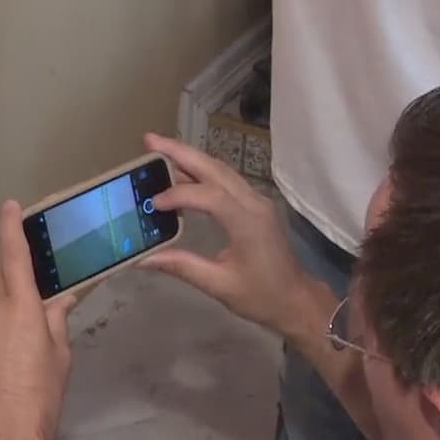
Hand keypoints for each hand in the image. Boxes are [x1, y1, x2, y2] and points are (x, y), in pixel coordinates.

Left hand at [0, 201, 77, 439]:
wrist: (5, 435)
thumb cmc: (42, 396)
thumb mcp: (59, 355)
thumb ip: (55, 320)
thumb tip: (58, 298)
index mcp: (23, 310)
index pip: (15, 257)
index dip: (11, 228)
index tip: (9, 207)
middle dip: (8, 285)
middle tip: (21, 311)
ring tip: (1, 341)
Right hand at [140, 133, 333, 337]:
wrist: (295, 300)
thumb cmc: (261, 296)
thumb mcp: (219, 285)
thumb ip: (182, 266)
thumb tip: (143, 258)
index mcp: (247, 223)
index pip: (209, 196)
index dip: (179, 194)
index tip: (153, 203)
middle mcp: (254, 203)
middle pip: (215, 169)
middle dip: (181, 152)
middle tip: (149, 140)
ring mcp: (257, 201)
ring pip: (221, 170)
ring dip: (191, 157)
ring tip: (159, 149)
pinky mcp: (255, 205)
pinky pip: (226, 180)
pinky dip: (202, 172)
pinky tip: (182, 173)